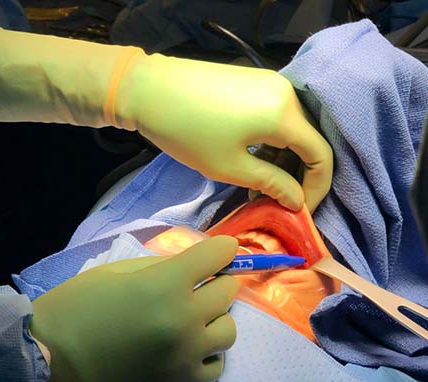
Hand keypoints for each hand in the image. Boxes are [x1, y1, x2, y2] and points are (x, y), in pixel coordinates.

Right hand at [30, 236, 239, 381]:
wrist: (51, 370)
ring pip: (229, 330)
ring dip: (215, 319)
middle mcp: (185, 318)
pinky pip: (217, 365)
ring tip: (193, 320)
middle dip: (217, 281)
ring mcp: (188, 354)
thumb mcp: (112, 273)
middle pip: (228, 291)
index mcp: (165, 284)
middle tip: (199, 286)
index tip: (222, 250)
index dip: (222, 249)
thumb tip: (189, 270)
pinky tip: (189, 349)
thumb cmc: (73, 312)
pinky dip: (208, 353)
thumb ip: (157, 267)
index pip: (217, 255)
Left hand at [116, 55, 332, 211]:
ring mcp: (271, 83)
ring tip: (262, 186)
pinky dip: (273, 142)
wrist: (149, 90)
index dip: (317, 188)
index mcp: (284, 114)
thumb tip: (298, 201)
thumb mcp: (231, 167)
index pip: (321, 155)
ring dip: (284, 160)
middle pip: (309, 141)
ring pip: (293, 130)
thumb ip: (272, 183)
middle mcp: (286, 93)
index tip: (300, 210)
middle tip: (280, 201)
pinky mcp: (256, 82)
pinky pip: (277, 117)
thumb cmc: (188, 133)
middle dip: (300, 176)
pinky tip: (255, 161)